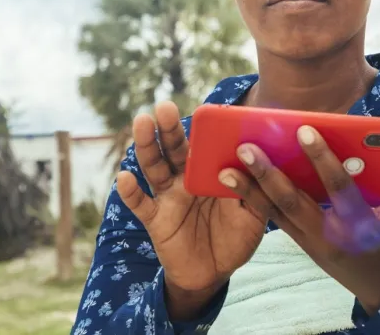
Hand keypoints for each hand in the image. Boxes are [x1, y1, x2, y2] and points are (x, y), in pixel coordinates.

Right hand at [116, 102, 266, 318]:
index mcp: (209, 172)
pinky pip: (141, 204)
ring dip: (146, 146)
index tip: (203, 109)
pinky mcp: (156, 219)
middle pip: (174, 149)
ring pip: (154, 167)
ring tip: (142, 123)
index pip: (203, 144)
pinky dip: (130, 192)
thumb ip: (255, 189)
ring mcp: (169, 197)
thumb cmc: (236, 236)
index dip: (202, 128)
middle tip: (165, 106)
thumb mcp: (254, 213)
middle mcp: (185, 178)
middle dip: (169, 128)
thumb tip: (254, 162)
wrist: (215, 272)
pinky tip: (124, 177)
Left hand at [218, 125, 379, 312]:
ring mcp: (310, 240)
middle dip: (267, 175)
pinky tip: (233, 183)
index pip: (337, 188)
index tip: (304, 130)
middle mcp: (329, 233)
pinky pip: (273, 220)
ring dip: (248, 191)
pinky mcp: (299, 241)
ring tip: (224, 169)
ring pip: (274, 213)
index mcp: (359, 223)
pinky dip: (253, 201)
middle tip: (245, 148)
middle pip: (292, 202)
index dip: (321, 159)